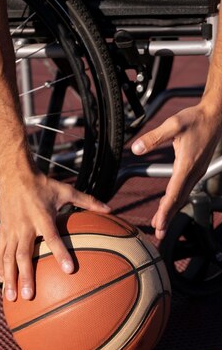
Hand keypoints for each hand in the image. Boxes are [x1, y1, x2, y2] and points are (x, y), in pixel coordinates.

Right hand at [0, 171, 110, 300]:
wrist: (14, 175)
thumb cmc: (42, 184)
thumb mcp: (65, 190)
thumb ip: (88, 201)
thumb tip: (110, 209)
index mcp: (42, 216)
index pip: (52, 237)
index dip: (61, 253)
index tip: (69, 270)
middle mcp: (25, 225)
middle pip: (24, 255)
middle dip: (25, 276)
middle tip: (30, 295)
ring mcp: (11, 229)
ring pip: (8, 257)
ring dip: (10, 278)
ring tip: (12, 296)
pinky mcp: (4, 230)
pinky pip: (0, 252)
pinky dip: (0, 267)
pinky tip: (3, 282)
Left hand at [132, 102, 221, 239]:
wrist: (215, 115)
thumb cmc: (195, 119)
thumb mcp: (173, 125)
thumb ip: (153, 137)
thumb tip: (136, 148)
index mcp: (186, 165)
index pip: (173, 193)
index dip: (165, 211)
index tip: (159, 225)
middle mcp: (193, 172)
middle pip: (178, 200)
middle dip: (168, 217)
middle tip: (159, 234)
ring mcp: (196, 172)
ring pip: (181, 196)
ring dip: (171, 210)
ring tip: (161, 224)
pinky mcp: (196, 169)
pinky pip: (184, 189)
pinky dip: (175, 200)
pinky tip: (167, 204)